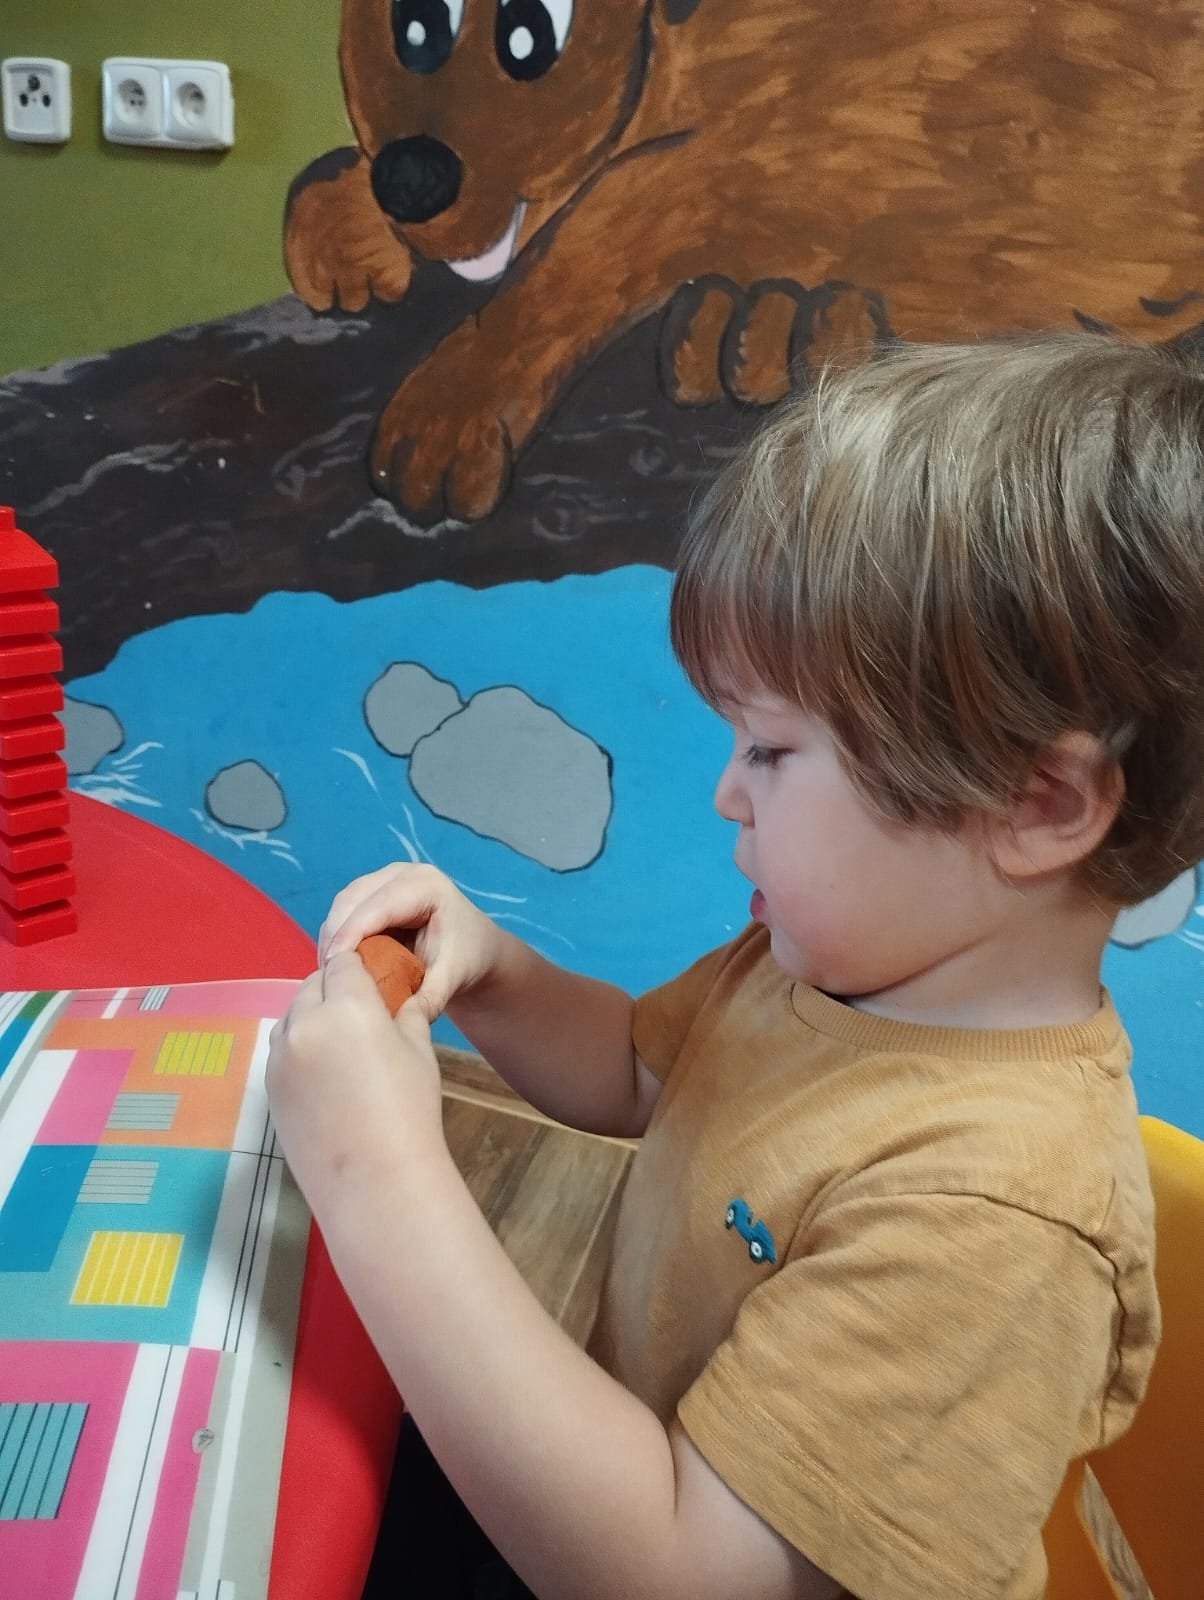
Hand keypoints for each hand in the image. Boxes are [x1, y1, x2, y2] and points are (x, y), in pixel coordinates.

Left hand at [265, 951, 445, 1211]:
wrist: (376, 1179)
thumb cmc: (410, 1110)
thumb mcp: (419, 1050)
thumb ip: (404, 1013)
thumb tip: (397, 998)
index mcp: (348, 1005)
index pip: (344, 963)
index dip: (358, 967)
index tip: (371, 980)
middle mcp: (306, 1022)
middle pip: (312, 985)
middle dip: (333, 989)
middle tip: (358, 1013)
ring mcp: (280, 1056)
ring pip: (291, 1015)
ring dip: (310, 1015)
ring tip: (338, 1043)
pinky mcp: (268, 1086)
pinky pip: (281, 1049)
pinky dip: (298, 1047)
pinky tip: (322, 1072)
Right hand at [319, 862, 503, 1022]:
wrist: (475, 947)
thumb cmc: (466, 958)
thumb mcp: (451, 980)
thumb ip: (427, 999)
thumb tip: (395, 1021)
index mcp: (427, 886)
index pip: (379, 906)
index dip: (351, 933)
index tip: (332, 967)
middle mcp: (403, 873)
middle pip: (353, 898)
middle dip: (335, 936)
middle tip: (326, 976)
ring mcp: (386, 878)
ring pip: (343, 903)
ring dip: (332, 936)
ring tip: (329, 973)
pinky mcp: (374, 891)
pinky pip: (345, 910)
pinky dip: (337, 935)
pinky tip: (336, 964)